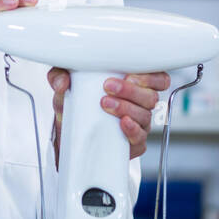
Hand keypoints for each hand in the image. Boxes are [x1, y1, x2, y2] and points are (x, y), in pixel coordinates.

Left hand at [47, 68, 170, 165]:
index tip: (129, 75)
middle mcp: (140, 105)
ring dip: (126, 108)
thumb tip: (62, 81)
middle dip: (131, 91)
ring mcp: (139, 125)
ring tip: (105, 104)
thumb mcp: (65, 85)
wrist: (68, 132)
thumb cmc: (76, 102)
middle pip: (151, 97)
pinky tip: (122, 123)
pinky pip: (140, 139)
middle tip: (108, 87)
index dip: (150, 76)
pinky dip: (132, 130)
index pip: (158, 79)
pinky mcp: (133, 143)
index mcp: (134, 86)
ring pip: (145, 116)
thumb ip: (60, 75)